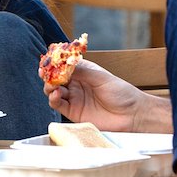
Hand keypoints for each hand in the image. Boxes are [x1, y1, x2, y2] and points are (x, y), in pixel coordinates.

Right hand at [45, 59, 173, 133]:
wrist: (132, 115)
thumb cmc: (122, 92)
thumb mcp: (102, 77)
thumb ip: (82, 71)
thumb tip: (64, 64)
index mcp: (84, 72)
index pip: (64, 65)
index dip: (55, 63)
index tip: (47, 61)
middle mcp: (77, 84)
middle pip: (56, 78)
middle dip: (49, 75)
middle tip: (45, 73)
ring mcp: (74, 98)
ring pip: (54, 91)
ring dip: (49, 87)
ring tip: (53, 86)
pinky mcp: (73, 112)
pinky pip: (58, 105)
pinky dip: (53, 99)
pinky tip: (56, 95)